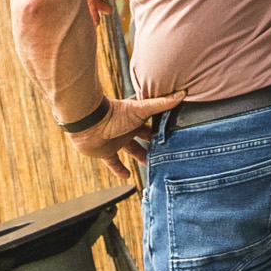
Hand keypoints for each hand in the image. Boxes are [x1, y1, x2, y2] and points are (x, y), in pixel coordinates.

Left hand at [67, 95, 182, 176]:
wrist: (88, 125)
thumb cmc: (114, 114)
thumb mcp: (142, 109)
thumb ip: (161, 103)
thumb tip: (182, 93)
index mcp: (137, 117)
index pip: (154, 123)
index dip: (164, 127)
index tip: (176, 134)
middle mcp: (128, 128)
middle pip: (145, 137)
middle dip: (155, 143)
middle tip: (168, 151)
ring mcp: (117, 140)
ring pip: (132, 150)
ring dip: (141, 157)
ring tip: (153, 165)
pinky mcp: (106, 152)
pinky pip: (114, 162)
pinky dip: (120, 169)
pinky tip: (127, 176)